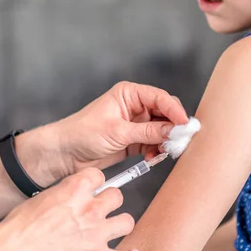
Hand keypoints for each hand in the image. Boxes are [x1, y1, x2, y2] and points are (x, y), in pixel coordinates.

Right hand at [0, 168, 140, 250]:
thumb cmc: (18, 229)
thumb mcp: (41, 198)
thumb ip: (62, 195)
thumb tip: (68, 196)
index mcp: (74, 190)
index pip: (99, 176)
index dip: (96, 184)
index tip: (94, 190)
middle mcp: (89, 208)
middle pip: (117, 196)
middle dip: (110, 203)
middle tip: (101, 211)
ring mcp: (96, 233)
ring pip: (127, 221)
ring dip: (120, 225)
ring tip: (113, 230)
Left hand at [58, 81, 187, 173]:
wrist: (65, 153)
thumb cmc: (83, 133)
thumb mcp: (118, 132)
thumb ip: (148, 131)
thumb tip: (174, 130)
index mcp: (129, 94)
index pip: (160, 98)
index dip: (175, 110)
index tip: (185, 125)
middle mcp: (135, 106)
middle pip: (165, 113)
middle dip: (173, 127)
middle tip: (180, 141)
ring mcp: (135, 124)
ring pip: (162, 130)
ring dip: (166, 141)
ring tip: (165, 151)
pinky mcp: (134, 140)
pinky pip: (154, 143)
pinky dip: (157, 150)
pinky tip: (154, 157)